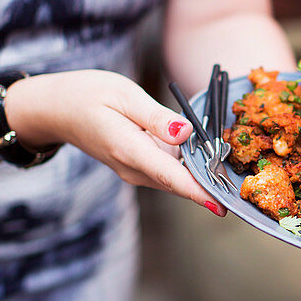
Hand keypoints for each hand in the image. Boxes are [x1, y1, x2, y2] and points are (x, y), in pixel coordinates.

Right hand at [4, 70, 226, 215]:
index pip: (170, 176)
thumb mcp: (124, 95)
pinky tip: (209, 158)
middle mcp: (133, 168)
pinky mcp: (139, 168)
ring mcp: (135, 172)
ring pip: (176, 179)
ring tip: (233, 172)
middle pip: (179, 183)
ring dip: (203, 177)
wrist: (57, 109)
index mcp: (129, 149)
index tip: (222, 205)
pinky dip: (190, 168)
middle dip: (211, 185)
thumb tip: (185, 132)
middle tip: (243, 186)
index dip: (199, 191)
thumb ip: (156, 116)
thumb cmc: (88, 95)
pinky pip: (170, 172)